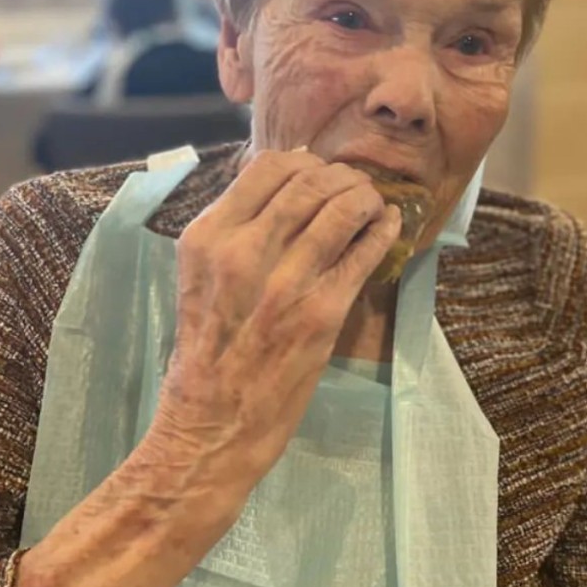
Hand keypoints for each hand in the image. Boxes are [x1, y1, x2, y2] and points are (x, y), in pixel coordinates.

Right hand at [147, 149, 401, 490]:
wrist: (212, 424)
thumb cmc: (205, 351)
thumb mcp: (198, 276)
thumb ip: (234, 230)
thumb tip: (281, 185)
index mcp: (208, 238)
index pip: (267, 166)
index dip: (303, 162)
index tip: (318, 172)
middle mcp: (244, 252)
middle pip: (310, 180)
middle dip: (341, 176)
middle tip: (354, 185)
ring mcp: (286, 282)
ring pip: (342, 207)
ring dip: (366, 196)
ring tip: (373, 203)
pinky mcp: (322, 313)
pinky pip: (365, 252)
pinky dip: (383, 230)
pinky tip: (388, 225)